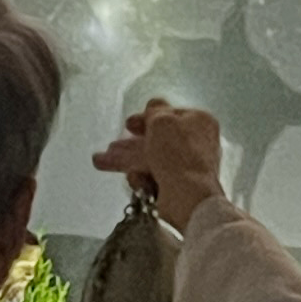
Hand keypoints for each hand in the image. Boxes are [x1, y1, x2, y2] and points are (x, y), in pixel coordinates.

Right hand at [93, 102, 226, 231]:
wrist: (188, 196)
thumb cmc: (178, 153)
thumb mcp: (162, 120)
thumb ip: (155, 110)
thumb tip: (155, 105)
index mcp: (200, 122)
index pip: (170, 115)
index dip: (146, 117)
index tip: (128, 123)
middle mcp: (197, 144)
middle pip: (157, 140)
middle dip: (130, 143)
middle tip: (112, 146)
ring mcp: (188, 167)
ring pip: (151, 160)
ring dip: (126, 160)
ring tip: (100, 162)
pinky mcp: (179, 187)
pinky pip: (155, 179)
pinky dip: (141, 178)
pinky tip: (132, 178)